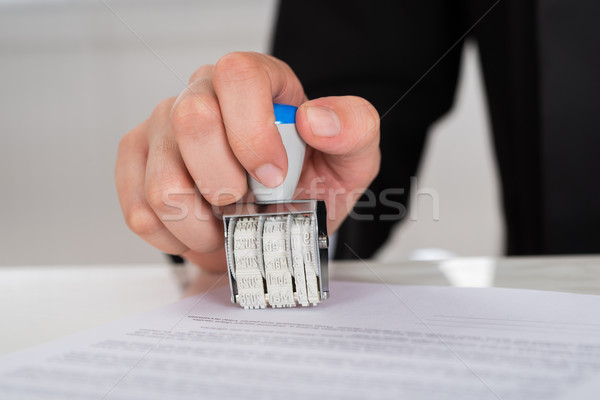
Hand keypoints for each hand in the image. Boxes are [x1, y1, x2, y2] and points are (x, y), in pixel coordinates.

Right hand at [115, 52, 379, 270]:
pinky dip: (179, 237)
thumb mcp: (351, 158)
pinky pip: (141, 213)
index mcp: (254, 80)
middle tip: (249, 204)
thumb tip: (316, 119)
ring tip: (228, 223)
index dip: (254, 132)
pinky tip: (202, 228)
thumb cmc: (309, 180)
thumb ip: (353, 129)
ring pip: (162, 183)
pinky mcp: (136, 163)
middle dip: (228, 184)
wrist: (276, 214)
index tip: (274, 175)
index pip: (238, 76)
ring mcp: (160, 127)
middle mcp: (200, 93)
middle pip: (191, 122)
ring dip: (205, 224)